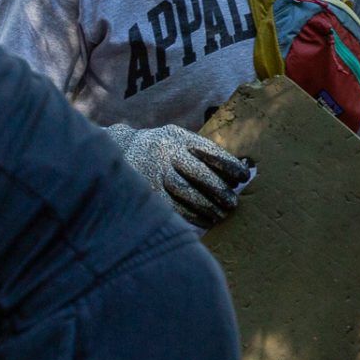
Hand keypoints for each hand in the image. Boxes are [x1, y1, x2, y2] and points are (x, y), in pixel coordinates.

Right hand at [111, 125, 250, 226]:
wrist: (116, 153)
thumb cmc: (161, 150)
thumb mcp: (177, 140)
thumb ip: (203, 153)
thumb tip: (239, 173)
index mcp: (176, 137)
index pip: (208, 151)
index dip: (229, 165)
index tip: (243, 176)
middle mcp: (164, 153)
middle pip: (198, 173)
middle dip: (219, 190)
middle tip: (233, 203)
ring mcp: (152, 172)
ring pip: (184, 191)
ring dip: (206, 206)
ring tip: (221, 215)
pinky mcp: (145, 191)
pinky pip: (171, 206)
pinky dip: (191, 216)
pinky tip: (204, 222)